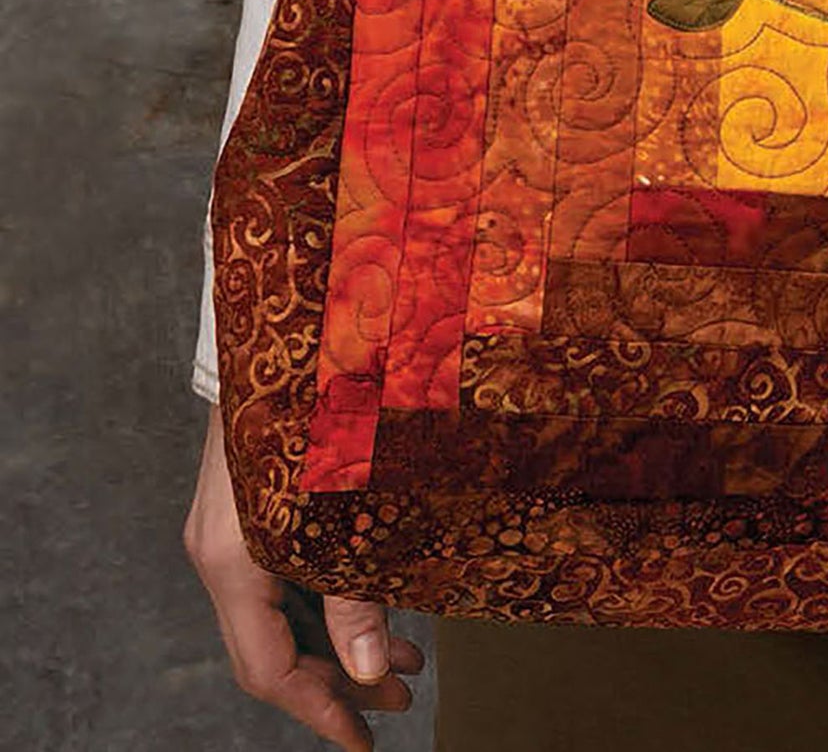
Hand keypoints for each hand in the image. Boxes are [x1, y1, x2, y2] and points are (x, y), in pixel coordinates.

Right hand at [184, 398, 422, 749]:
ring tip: (409, 654)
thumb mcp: (348, 509)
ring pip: (280, 610)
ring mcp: (229, 526)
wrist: (288, 317)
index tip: (366, 739)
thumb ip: (356, 596)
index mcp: (230, 561)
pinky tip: (376, 596)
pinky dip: (328, 596)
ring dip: (340, 637)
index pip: (267, 669)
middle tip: (405, 693)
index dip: (319, 710)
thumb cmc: (322, 406)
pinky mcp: (247, 500)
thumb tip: (371, 671)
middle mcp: (218, 551)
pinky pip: (281, 574)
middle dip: (340, 679)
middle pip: (272, 646)